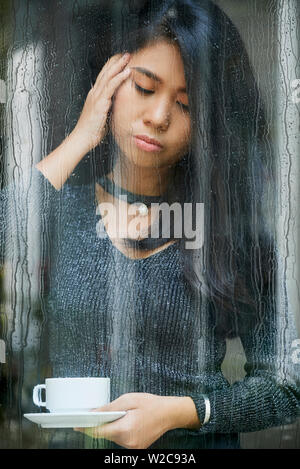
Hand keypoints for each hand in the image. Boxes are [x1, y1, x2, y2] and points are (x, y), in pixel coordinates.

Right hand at [73, 53, 130, 150]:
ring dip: (119, 65)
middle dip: (116, 62)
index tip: (121, 60)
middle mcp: (94, 93)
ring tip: (128, 57)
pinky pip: (111, 87)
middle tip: (127, 54)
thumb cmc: (92, 131)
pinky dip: (120, 78)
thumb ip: (108, 109)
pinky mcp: (100, 103)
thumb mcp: (102, 117)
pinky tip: (127, 72)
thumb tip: (117, 108)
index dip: (112, 67)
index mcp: (94, 96)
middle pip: (106, 72)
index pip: (103, 77)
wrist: (82, 139)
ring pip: (108, 76)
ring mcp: (96, 97)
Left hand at [74, 392, 200, 448]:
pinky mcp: (136, 448)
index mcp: (126, 429)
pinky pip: (121, 439)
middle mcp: (128, 442)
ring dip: (112, 427)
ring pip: (113, 437)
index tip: (76, 424)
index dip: (87, 427)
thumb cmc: (151, 404)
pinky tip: (127, 421)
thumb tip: (93, 412)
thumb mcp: (128, 399)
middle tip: (102, 412)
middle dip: (102, 424)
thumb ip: (109, 408)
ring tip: (122, 415)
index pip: (100, 431)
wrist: (169, 413)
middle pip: (106, 434)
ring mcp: (133, 447)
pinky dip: (120, 431)